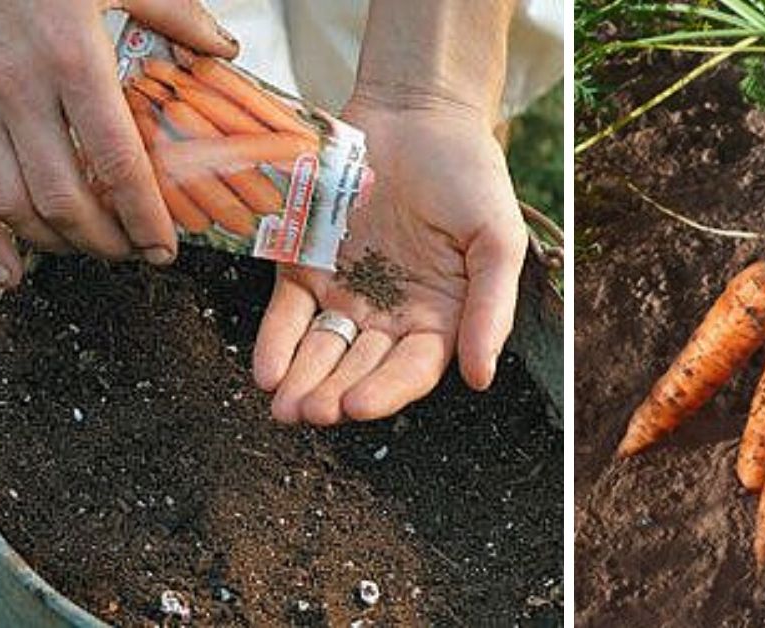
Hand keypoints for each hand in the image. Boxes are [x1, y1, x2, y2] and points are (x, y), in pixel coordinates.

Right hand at [0, 0, 236, 279]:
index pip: (117, 162)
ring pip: (9, 201)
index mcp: (74, 60)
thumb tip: (223, 49)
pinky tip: (11, 268)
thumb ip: (174, 14)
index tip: (164, 247)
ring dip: (53, 241)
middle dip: (104, 240)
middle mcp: (20, 89)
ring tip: (91, 251)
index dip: (143, 215)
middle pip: (62, 195)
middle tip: (134, 254)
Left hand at [251, 100, 527, 424]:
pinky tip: (267, 370)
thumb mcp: (497, 240)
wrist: (418, 112)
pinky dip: (276, 341)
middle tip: (310, 412)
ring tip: (283, 405)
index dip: (386, 391)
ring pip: (322, 349)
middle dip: (334, 393)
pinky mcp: (306, 264)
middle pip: (361, 367)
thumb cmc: (469, 174)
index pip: (412, 369)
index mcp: (441, 316)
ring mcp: (346, 291)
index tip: (358, 405)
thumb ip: (490, 307)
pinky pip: (287, 312)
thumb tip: (482, 377)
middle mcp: (391, 314)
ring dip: (303, 380)